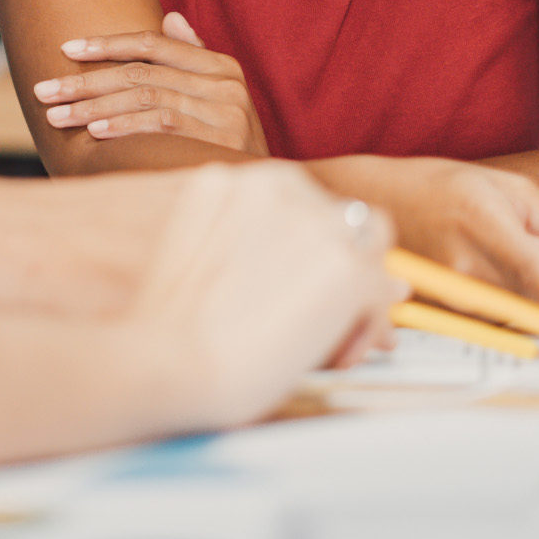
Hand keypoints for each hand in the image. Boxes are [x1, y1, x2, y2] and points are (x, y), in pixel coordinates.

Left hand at [33, 14, 268, 153]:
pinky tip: (94, 133)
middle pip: (140, 72)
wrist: (265, 192)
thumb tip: (170, 17)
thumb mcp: (216, 99)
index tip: (66, 48)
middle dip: (85, 82)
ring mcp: (225, 111)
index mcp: (221, 66)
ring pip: (144, 97)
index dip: (107, 44)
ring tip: (58, 116)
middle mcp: (225, 83)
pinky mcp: (219, 140)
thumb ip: (192, 60)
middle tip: (45, 91)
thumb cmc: (229, 144)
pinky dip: (124, 127)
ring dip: (94, 108)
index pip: (153, 43)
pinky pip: (160, 125)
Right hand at [123, 163, 401, 429]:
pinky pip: (378, 294)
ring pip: (369, 251)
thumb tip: (316, 255)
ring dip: (357, 293)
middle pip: (337, 218)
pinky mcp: (344, 270)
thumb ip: (245, 243)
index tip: (292, 287)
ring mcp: (314, 224)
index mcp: (228, 178)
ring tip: (327, 340)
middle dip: (337, 266)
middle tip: (317, 318)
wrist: (161, 360)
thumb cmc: (164, 323)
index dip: (302, 250)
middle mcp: (274, 187)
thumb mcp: (189, 254)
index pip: (297, 202)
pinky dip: (366, 326)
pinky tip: (334, 355)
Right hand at [309, 155, 538, 333]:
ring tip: (496, 255)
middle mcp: (462, 260)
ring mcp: (447, 289)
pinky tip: (479, 272)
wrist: (375, 199)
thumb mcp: (511, 187)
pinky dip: (503, 303)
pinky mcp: (439, 308)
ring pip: (518, 312)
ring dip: (528, 296)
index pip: (535, 271)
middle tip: (535, 252)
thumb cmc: (444, 188)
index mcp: (482, 218)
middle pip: (535, 297)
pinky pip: (494, 318)